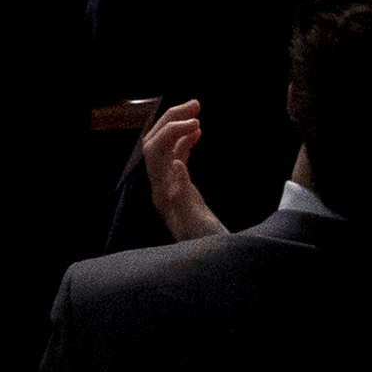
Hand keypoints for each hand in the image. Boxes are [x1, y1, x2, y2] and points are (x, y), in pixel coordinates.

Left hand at [137, 100, 228, 243]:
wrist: (216, 266)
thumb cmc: (207, 246)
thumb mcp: (196, 221)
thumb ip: (183, 192)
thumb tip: (175, 162)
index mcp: (162, 193)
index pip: (156, 151)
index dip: (172, 131)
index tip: (196, 121)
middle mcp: (162, 187)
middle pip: (156, 143)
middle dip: (171, 120)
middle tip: (196, 104)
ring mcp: (172, 187)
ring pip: (166, 148)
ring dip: (179, 126)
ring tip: (198, 112)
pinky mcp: (183, 190)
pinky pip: (178, 157)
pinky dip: (186, 140)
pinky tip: (199, 132)